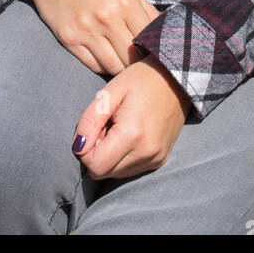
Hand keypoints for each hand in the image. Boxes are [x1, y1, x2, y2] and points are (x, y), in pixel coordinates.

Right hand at [12, 0, 160, 74]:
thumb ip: (145, 8)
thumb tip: (163, 31)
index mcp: (123, 1)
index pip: (147, 38)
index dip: (153, 49)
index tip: (154, 52)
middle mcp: (106, 18)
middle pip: (132, 57)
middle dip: (138, 62)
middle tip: (141, 63)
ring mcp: (86, 30)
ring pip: (113, 67)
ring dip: (121, 68)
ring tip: (124, 61)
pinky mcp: (69, 39)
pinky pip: (93, 65)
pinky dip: (103, 65)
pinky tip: (106, 56)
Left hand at [72, 56, 193, 179]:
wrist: (176, 78)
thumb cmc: (140, 80)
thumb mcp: (110, 92)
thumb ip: (90, 120)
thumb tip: (78, 148)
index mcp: (132, 134)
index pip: (95, 166)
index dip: (87, 149)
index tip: (96, 127)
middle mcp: (146, 153)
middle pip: (104, 172)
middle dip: (98, 152)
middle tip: (108, 125)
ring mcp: (155, 159)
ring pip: (116, 174)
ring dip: (111, 156)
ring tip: (120, 128)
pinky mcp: (160, 160)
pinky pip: (130, 170)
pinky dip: (124, 157)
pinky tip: (131, 134)